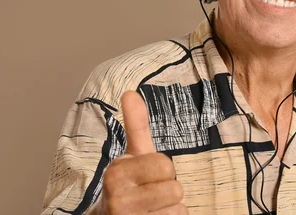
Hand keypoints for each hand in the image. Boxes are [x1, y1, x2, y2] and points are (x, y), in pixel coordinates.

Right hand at [92, 91, 186, 213]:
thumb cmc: (128, 186)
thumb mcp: (131, 155)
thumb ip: (135, 125)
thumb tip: (129, 92)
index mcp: (116, 173)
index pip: (165, 165)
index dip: (162, 170)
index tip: (146, 176)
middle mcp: (118, 200)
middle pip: (175, 188)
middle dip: (168, 191)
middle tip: (151, 194)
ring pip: (179, 209)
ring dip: (171, 209)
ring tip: (152, 209)